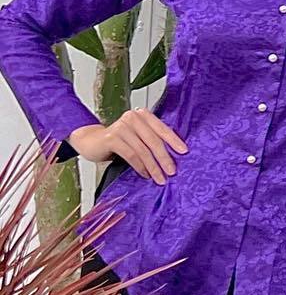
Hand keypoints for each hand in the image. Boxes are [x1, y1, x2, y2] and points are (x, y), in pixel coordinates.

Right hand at [69, 109, 187, 184]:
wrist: (91, 141)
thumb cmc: (119, 140)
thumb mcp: (138, 137)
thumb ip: (152, 140)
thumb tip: (174, 156)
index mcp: (143, 116)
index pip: (162, 128)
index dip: (174, 140)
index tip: (185, 152)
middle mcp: (133, 118)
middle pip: (154, 141)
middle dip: (165, 158)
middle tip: (172, 172)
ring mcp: (121, 127)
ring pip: (143, 150)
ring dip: (153, 167)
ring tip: (160, 178)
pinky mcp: (112, 138)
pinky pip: (131, 155)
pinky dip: (140, 167)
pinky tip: (145, 174)